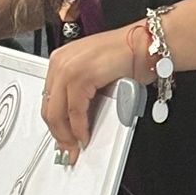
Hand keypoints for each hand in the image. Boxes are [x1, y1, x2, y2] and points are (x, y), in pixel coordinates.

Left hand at [41, 25, 152, 161]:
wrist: (147, 45)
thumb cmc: (127, 57)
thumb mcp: (94, 75)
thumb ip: (79, 94)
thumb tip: (74, 121)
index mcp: (60, 60)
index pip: (48, 99)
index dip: (54, 123)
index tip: (60, 139)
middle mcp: (59, 62)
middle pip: (48, 108)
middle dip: (58, 134)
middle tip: (67, 149)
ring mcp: (68, 68)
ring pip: (57, 113)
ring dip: (67, 135)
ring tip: (76, 146)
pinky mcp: (80, 76)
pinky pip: (75, 112)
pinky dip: (80, 128)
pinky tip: (85, 135)